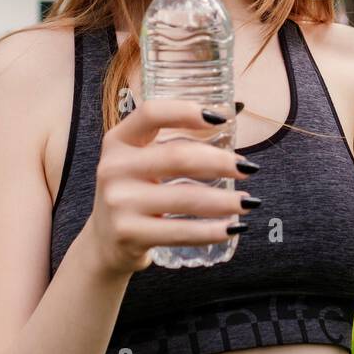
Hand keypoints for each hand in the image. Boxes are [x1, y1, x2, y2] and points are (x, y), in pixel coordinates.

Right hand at [84, 98, 256, 276]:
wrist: (104, 242)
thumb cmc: (135, 192)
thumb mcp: (139, 161)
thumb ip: (173, 139)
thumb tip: (232, 112)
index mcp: (118, 140)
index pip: (151, 113)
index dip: (187, 112)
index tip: (221, 118)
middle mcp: (113, 167)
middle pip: (178, 157)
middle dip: (221, 162)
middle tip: (248, 168)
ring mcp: (119, 202)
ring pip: (185, 198)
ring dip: (225, 201)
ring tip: (249, 202)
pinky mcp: (128, 234)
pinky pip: (180, 232)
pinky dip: (211, 231)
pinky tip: (232, 229)